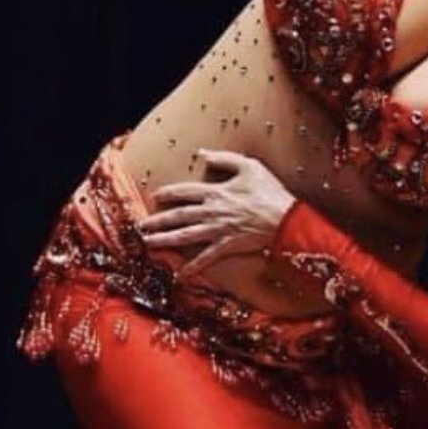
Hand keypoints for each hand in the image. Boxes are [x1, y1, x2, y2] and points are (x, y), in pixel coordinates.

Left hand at [136, 150, 296, 279]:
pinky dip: (193, 267)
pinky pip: (206, 258)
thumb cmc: (270, 191)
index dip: (168, 193)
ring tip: (149, 243)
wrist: (286, 218)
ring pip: (184, 236)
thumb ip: (224, 158)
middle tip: (141, 226)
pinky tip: (180, 275)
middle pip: (178, 216)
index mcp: (215, 191)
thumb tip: (202, 153)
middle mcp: (211, 211)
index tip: (155, 196)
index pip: (184, 191)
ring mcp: (217, 230)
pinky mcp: (227, 246)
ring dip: (164, 240)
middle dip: (157, 221)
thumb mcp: (250, 166)